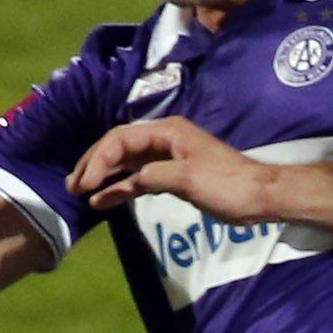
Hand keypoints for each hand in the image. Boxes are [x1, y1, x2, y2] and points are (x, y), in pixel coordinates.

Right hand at [70, 117, 276, 221]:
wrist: (259, 196)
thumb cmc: (228, 184)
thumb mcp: (189, 179)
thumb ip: (155, 175)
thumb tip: (129, 180)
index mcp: (168, 132)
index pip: (121, 138)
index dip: (99, 158)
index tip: (84, 183)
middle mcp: (163, 139)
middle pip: (119, 146)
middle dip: (94, 164)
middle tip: (72, 185)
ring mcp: (167, 157)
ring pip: (126, 163)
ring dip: (103, 176)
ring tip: (80, 192)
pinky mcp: (172, 176)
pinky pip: (138, 178)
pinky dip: (121, 188)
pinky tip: (104, 200)